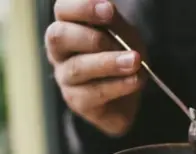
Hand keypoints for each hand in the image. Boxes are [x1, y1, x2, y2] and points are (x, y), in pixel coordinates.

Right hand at [45, 0, 146, 135]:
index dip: (83, 7)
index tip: (108, 9)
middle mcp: (60, 50)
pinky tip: (135, 81)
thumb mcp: (124, 35)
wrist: (129, 95)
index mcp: (68, 26)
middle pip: (59, 37)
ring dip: (110, 63)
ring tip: (134, 61)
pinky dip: (118, 85)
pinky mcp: (77, 101)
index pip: (63, 9)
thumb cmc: (121, 56)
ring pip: (79, 67)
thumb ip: (114, 23)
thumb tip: (107, 8)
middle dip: (93, 37)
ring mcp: (65, 77)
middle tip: (120, 41)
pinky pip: (94, 92)